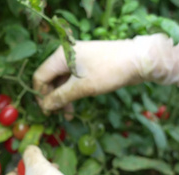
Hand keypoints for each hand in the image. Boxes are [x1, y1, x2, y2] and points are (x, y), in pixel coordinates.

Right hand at [33, 32, 178, 112]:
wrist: (138, 60)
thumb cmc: (108, 71)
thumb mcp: (82, 87)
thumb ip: (60, 97)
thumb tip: (44, 107)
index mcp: (60, 56)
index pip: (40, 77)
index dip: (40, 95)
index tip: (45, 111)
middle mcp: (65, 56)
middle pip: (50, 79)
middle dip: (52, 98)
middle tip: (57, 115)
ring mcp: (77, 60)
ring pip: (61, 81)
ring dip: (62, 98)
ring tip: (68, 115)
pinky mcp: (87, 66)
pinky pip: (72, 80)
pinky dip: (71, 92)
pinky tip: (74, 106)